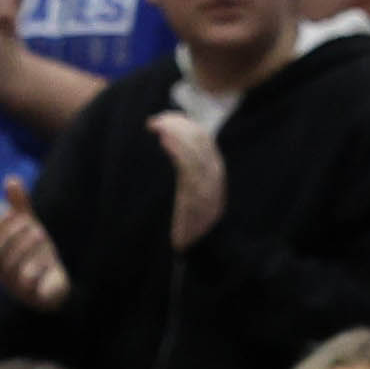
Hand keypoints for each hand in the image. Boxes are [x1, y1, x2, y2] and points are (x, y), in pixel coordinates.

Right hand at [0, 175, 69, 310]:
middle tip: (35, 226)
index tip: (21, 215)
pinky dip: (37, 269)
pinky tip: (48, 262)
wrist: (56, 284)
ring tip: (42, 236)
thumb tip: (11, 179)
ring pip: (12, 267)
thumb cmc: (37, 253)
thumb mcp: (29, 226)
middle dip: (15, 235)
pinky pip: (27, 283)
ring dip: (27, 248)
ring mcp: (12, 286)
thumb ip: (19, 206)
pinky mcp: (30, 296)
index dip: (2, 223)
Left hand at [150, 112, 225, 249]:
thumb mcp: (191, 191)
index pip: (203, 138)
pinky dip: (177, 150)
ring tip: (156, 127)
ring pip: (196, 150)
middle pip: (200, 139)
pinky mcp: (198, 198)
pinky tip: (163, 141)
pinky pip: (190, 168)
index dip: (184, 124)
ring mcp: (208, 187)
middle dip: (177, 125)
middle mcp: (215, 176)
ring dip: (175, 134)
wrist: (201, 250)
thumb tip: (170, 144)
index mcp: (214, 171)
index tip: (164, 118)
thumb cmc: (190, 222)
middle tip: (154, 121)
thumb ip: (187, 170)